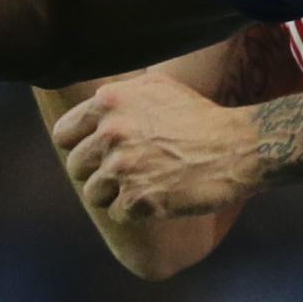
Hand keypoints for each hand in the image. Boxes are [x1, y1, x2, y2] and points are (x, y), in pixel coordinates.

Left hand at [51, 72, 260, 221]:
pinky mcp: (138, 199)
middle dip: (98, 172)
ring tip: (145, 184)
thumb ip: (120, 95)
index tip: (98, 153)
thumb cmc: (200, 116)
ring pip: (93, 194)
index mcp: (110, 102)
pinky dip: (135, 212)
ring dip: (115, 194)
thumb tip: (90, 102)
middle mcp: (111, 132)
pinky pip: (117, 215)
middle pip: (76, 167)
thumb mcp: (158, 87)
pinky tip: (158, 198)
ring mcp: (124, 167)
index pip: (64, 134)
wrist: (238, 147)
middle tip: (129, 171)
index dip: (80, 146)